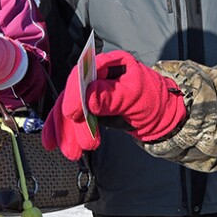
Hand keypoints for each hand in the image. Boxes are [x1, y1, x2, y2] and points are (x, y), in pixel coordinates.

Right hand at [41, 51, 186, 159]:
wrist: (162, 117)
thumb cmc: (154, 101)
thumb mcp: (136, 98)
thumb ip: (112, 98)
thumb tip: (88, 99)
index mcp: (111, 63)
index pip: (85, 73)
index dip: (75, 93)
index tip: (72, 114)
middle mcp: (97, 75)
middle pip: (74, 94)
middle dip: (71, 121)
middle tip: (75, 145)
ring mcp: (92, 92)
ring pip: (71, 109)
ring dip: (67, 131)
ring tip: (72, 152)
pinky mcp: (90, 109)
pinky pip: (72, 118)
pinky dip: (63, 130)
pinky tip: (53, 142)